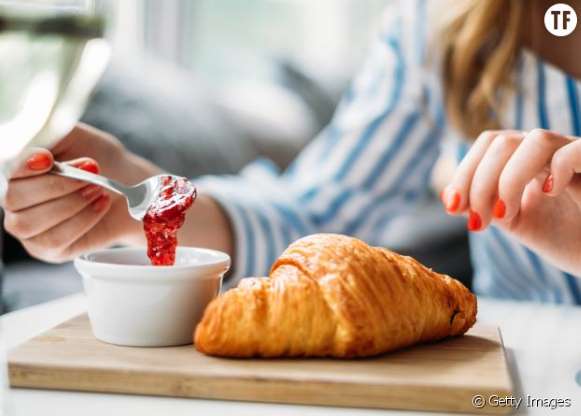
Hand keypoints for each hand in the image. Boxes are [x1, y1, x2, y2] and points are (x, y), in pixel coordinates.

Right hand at [2, 124, 159, 262]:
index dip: (25, 165)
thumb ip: (53, 132)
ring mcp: (29, 228)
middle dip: (58, 185)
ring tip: (98, 190)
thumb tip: (37, 135)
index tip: (49, 158)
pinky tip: (100, 205)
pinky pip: (54, 240)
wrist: (130, 186)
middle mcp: (16, 201)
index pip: (8, 170)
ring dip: (70, 204)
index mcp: (19, 171)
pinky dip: (81, 221)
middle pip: (16, 198)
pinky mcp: (48, 249)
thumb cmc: (100, 160)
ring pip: (31, 223)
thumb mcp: (77, 136)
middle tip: (92, 174)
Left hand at [442, 129, 580, 274]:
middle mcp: (549, 150)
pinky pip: (576, 149)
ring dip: (508, 179)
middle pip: (501, 141)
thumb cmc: (568, 237)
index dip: (464, 173)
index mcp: (525, 159)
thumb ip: (486, 205)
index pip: (487, 146)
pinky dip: (557, 167)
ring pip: (535, 140)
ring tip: (506, 216)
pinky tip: (547, 193)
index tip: (452, 208)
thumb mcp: (517, 222)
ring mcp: (577, 153)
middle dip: (478, 182)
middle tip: (477, 222)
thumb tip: (449, 197)